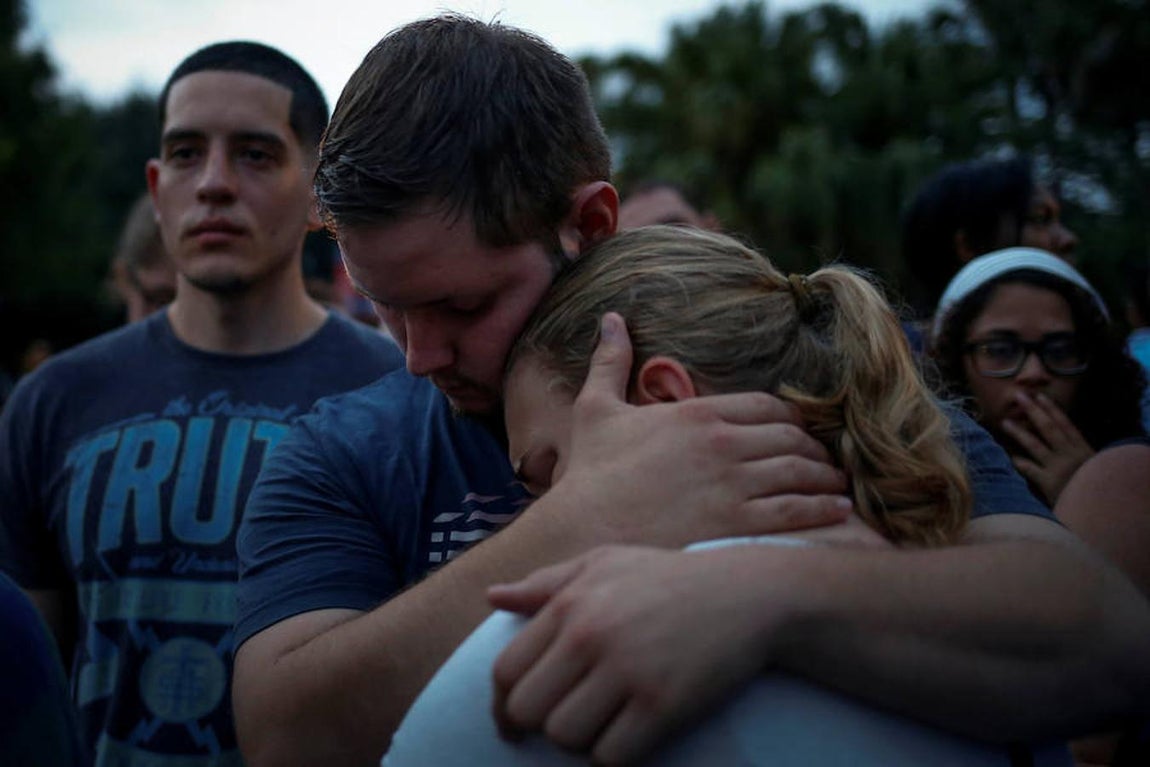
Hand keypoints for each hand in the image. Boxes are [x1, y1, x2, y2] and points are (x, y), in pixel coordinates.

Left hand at [490, 545, 793, 763]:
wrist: (748, 594)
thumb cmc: (670, 578)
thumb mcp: (605, 563)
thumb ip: (546, 582)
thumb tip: (492, 598)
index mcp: (570, 603)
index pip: (506, 671)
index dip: (504, 704)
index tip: (518, 720)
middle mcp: (590, 635)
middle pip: (527, 710)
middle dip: (540, 725)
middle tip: (564, 723)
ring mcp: (627, 670)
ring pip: (565, 737)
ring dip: (579, 741)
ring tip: (602, 725)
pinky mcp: (663, 704)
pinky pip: (610, 756)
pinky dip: (614, 756)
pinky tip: (631, 737)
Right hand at [537, 313, 851, 549]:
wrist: (582, 529)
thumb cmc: (590, 474)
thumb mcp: (595, 409)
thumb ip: (610, 362)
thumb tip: (611, 318)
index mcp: (698, 413)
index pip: (765, 407)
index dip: (790, 419)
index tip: (800, 431)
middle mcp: (722, 443)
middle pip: (790, 437)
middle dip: (813, 448)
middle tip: (826, 461)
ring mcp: (733, 484)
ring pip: (799, 472)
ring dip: (825, 477)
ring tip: (838, 486)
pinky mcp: (736, 523)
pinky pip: (795, 511)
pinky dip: (823, 509)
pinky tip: (838, 512)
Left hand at [1002, 391, 1094, 504]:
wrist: (1103, 510)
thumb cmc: (1097, 491)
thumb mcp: (1096, 469)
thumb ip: (1080, 458)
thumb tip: (1065, 446)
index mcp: (1084, 450)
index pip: (1066, 424)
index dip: (1052, 409)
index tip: (1039, 396)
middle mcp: (1071, 455)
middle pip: (1049, 428)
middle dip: (1033, 410)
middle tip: (1019, 396)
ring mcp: (1059, 468)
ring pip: (1035, 445)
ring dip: (1019, 432)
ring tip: (1005, 422)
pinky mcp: (1050, 483)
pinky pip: (1030, 469)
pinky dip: (1020, 462)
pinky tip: (1008, 456)